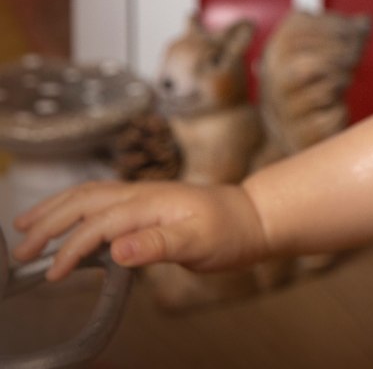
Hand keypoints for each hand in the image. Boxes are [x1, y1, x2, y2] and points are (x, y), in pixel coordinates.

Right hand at [11, 180, 270, 281]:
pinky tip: (62, 218)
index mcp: (150, 202)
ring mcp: (142, 195)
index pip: (99, 224)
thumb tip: (117, 250)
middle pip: (83, 202)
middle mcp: (141, 193)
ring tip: (24, 227)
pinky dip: (73, 208)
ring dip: (54, 210)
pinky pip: (99, 200)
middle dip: (48, 224)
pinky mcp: (144, 203)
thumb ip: (158, 245)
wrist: (254, 216)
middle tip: (20, 250)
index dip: (72, 248)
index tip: (53, 274)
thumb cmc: (231, 231)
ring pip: (87, 196)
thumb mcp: (199, 243)